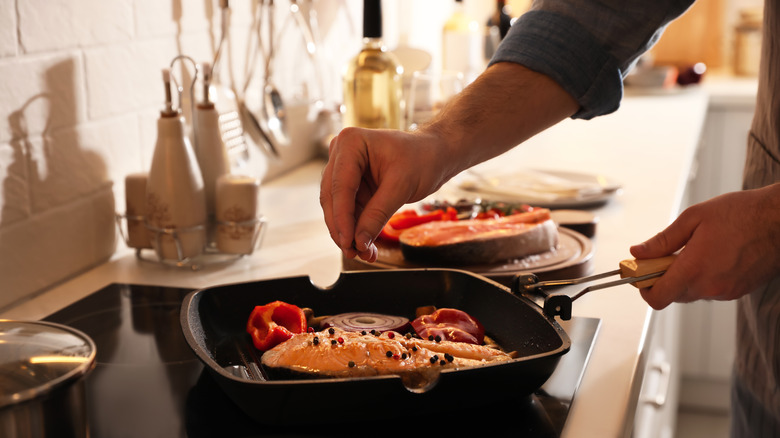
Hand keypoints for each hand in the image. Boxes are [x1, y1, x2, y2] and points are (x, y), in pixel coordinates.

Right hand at [320, 63, 577, 261]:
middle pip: (332, 199)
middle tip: (356, 255)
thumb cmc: (428, 157)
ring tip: (363, 251)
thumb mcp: (402, 188)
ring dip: (349, 230)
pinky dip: (356, 224)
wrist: (447, 149)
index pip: (336, 189)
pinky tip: (364, 240)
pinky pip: (349, 206)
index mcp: (350, 143)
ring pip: (337, 206)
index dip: (341, 222)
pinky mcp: (358, 176)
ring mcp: (349, 163)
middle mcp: (345, 150)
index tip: (350, 247)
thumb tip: (358, 243)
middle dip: (343, 229)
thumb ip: (377, 215)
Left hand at [630, 183, 779, 308]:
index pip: (657, 297)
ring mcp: (727, 292)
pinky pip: (711, 290)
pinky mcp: (739, 291)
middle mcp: (710, 287)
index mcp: (694, 269)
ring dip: (686, 277)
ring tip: (697, 249)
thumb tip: (638, 252)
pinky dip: (705, 277)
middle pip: (673, 295)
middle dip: (664, 278)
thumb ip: (662, 240)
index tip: (642, 273)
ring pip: (692, 292)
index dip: (644, 287)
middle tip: (669, 254)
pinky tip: (715, 255)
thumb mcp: (694, 218)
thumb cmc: (742, 214)